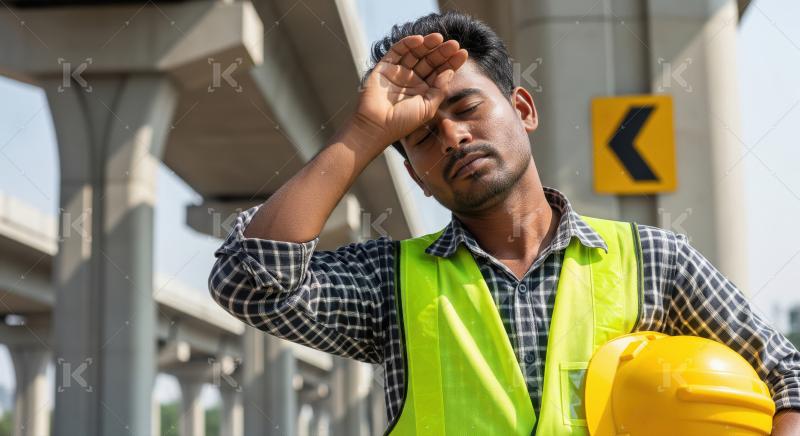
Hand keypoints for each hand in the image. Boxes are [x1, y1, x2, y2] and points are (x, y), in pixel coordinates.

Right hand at [352, 33, 468, 148]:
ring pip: (415, 53)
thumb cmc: (402, 122)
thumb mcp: (427, 108)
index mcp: (423, 91)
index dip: (451, 63)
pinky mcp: (384, 67)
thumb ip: (439, 90)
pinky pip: (397, 51)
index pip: (440, 72)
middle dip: (442, 52)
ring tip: (439, 37)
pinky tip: (420, 40)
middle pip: (429, 60)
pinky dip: (408, 44)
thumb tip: (449, 71)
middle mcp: (412, 80)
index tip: (462, 53)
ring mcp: (398, 72)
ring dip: (427, 44)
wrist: (376, 126)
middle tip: (454, 44)